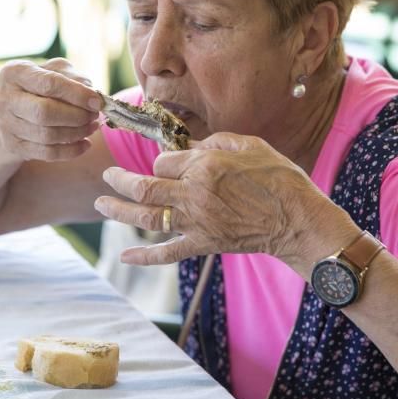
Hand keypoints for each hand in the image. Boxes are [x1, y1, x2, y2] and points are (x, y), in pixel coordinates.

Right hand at [0, 57, 101, 161]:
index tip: (97, 102)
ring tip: (92, 126)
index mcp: (15, 72)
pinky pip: (47, 153)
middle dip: (77, 116)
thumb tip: (92, 96)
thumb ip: (73, 77)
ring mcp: (6, 124)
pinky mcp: (13, 146)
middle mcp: (6, 98)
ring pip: (47, 135)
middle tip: (94, 115)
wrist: (13, 107)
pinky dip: (71, 151)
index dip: (77, 95)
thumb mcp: (55, 70)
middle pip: (45, 113)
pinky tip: (85, 143)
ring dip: (77, 133)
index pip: (49, 84)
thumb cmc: (40, 84)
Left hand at [94, 132, 347, 268]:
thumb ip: (215, 141)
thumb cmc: (278, 178)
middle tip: (107, 175)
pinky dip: (143, 256)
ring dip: (118, 211)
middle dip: (119, 180)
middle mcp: (194, 193)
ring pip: (146, 217)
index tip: (167, 161)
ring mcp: (196, 222)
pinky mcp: (202, 244)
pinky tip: (123, 256)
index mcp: (204, 165)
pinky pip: (167, 253)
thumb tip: (191, 145)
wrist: (297, 220)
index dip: (161, 160)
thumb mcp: (249, 145)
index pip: (164, 161)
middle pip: (144, 187)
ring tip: (100, 203)